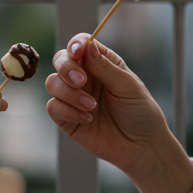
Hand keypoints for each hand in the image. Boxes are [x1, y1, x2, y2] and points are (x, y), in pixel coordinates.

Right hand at [45, 35, 192, 192]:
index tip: (78, 51)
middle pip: (61, 60)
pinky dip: (68, 111)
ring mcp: (73, 97)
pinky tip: (88, 119)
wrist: (141, 147)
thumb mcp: (128, 86)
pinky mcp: (66, 118)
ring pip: (52, 83)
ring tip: (92, 106)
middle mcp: (85, 77)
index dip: (76, 44)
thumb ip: (105, 67)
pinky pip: (53, 107)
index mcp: (101, 64)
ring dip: (69, 93)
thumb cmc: (140, 112)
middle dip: (67, 68)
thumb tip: (87, 46)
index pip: (81, 45)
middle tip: (82, 82)